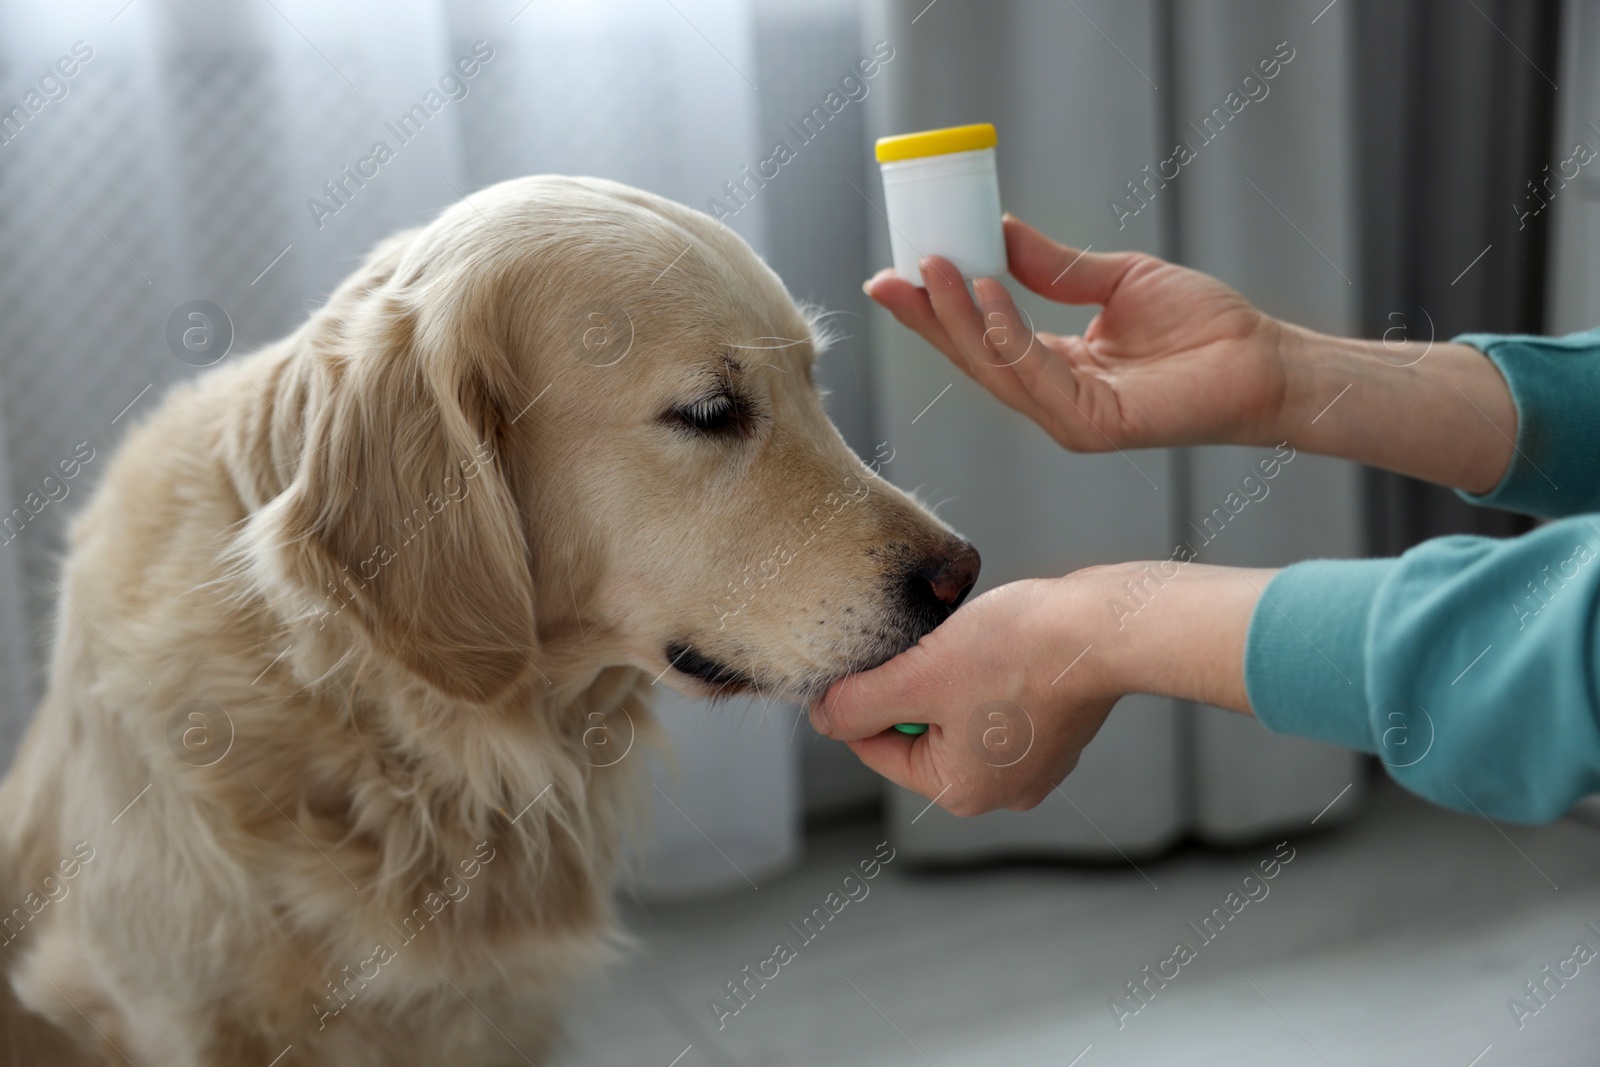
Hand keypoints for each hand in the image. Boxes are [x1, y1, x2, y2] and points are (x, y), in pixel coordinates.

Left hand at [810, 576, 1119, 815]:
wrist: (1105, 628)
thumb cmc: (1017, 652)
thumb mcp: (918, 675)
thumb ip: (859, 702)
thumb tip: (822, 717)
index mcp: (959, 791)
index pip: (875, 746)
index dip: (865, 697)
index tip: (879, 656)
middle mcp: (999, 791)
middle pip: (918, 732)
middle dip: (917, 685)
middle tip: (936, 647)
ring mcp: (1033, 765)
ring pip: (957, 713)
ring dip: (952, 676)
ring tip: (976, 646)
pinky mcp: (1054, 732)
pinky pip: (996, 704)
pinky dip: (991, 674)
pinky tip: (1006, 649)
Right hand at [866, 215, 1292, 449]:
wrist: (1266, 359)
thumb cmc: (1204, 327)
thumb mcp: (1117, 280)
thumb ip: (1056, 267)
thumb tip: (1000, 230)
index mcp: (1055, 367)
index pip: (982, 339)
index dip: (938, 309)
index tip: (900, 270)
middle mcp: (1053, 399)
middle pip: (973, 359)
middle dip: (928, 317)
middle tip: (889, 276)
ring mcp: (1070, 418)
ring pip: (995, 369)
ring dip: (959, 318)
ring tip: (936, 269)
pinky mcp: (1094, 426)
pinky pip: (1036, 376)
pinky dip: (1007, 333)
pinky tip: (989, 293)